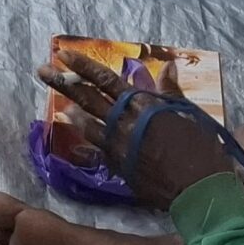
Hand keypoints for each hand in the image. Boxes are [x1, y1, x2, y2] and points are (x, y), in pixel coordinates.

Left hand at [38, 48, 243, 209]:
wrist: (202, 190)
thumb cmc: (201, 150)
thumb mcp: (188, 115)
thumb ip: (171, 91)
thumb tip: (168, 66)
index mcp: (142, 105)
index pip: (105, 80)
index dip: (82, 66)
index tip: (62, 54)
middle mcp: (125, 123)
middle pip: (87, 98)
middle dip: (63, 82)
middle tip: (42, 71)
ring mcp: (118, 147)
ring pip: (87, 125)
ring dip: (73, 113)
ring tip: (60, 106)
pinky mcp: (120, 168)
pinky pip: (97, 153)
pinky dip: (86, 145)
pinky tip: (77, 144)